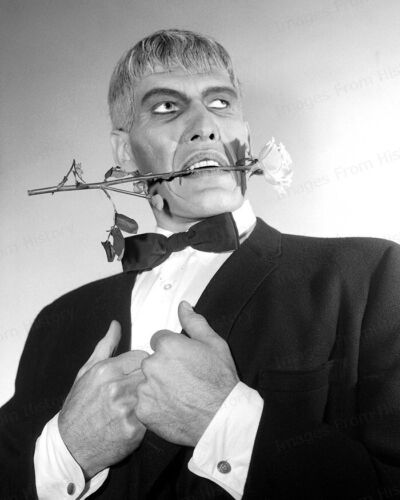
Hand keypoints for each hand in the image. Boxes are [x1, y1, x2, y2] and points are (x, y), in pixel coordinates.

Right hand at [59, 321, 148, 478]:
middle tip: (139, 388)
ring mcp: (126, 410)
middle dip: (148, 379)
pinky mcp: (134, 430)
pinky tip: (138, 419)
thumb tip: (116, 324)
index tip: (136, 373)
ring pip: (154, 393)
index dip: (141, 365)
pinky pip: (153, 415)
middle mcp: (117, 388)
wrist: (71, 446)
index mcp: (106, 370)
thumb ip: (105, 346)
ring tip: (139, 403)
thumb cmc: (80, 405)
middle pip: (151, 373)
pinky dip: (150, 417)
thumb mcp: (87, 372)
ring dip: (151, 397)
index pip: (143, 356)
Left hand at [135, 301, 238, 446]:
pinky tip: (172, 408)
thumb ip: (194, 322)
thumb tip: (183, 306)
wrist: (222, 417)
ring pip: (146, 383)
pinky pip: (144, 404)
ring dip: (157, 387)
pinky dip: (155, 406)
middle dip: (163, 368)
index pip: (159, 341)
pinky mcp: (144, 410)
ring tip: (179, 396)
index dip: (172, 351)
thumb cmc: (220, 381)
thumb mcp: (214, 343)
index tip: (182, 362)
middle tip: (183, 380)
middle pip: (151, 362)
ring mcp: (146, 389)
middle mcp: (153, 365)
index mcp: (167, 346)